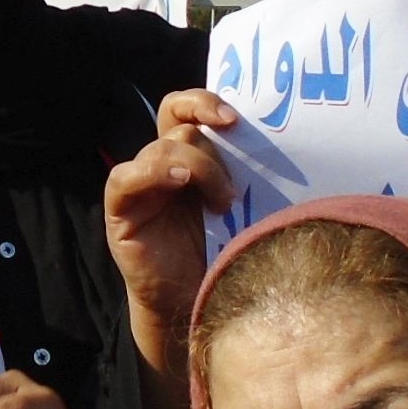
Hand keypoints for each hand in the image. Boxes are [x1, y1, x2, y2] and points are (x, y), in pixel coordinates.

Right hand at [104, 90, 236, 364]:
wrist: (196, 305)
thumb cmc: (224, 256)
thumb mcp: (240, 207)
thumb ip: (243, 174)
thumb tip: (286, 145)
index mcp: (187, 159)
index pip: (182, 110)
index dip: (204, 102)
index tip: (235, 119)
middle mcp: (160, 167)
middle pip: (178, 127)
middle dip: (210, 141)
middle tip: (234, 162)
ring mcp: (138, 187)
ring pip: (162, 150)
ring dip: (200, 169)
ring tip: (223, 205)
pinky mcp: (120, 211)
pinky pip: (125, 178)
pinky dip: (153, 173)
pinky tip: (178, 184)